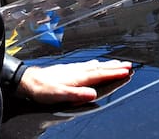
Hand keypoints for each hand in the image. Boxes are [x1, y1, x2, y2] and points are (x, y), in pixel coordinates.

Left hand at [16, 60, 132, 103]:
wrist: (29, 81)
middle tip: (128, 64)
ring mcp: (72, 69)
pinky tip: (95, 63)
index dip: (114, 73)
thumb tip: (93, 94)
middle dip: (114, 67)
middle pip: (99, 68)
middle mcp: (76, 71)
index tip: (127, 71)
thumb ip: (76, 94)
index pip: (99, 75)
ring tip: (117, 63)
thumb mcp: (59, 94)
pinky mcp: (68, 70)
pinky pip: (86, 65)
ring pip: (94, 66)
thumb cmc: (43, 89)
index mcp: (77, 77)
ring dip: (106, 65)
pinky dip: (95, 64)